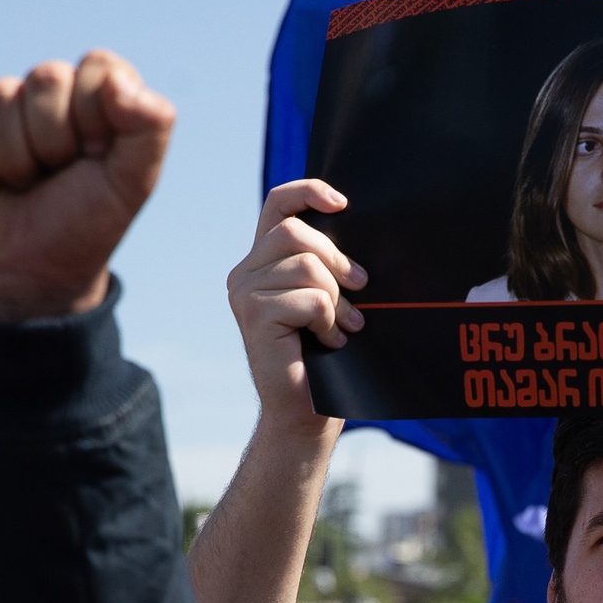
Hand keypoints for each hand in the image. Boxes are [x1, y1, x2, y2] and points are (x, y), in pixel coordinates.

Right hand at [0, 51, 174, 323]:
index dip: (96, 114)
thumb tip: (119, 84)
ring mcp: (2, 107)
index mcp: (100, 95)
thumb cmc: (88, 221)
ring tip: (26, 182)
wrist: (34, 274)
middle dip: (55, 140)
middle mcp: (51, 92)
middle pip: (46, 77)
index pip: (99, 67)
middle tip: (58, 174)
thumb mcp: (134, 182)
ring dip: (15, 158)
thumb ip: (151, 126)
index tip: (97, 155)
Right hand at [227, 180, 365, 431]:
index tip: (342, 204)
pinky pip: (310, 299)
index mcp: (263, 260)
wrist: (306, 410)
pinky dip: (329, 321)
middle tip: (358, 290)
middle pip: (296, 233)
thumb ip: (326, 262)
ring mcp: (244, 292)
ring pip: (307, 266)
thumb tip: (353, 225)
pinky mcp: (253, 315)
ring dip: (336, 299)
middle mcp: (245, 271)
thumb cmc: (323, 355)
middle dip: (337, 260)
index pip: (279, 205)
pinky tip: (328, 341)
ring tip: (342, 326)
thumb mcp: (329, 296)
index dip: (309, 192)